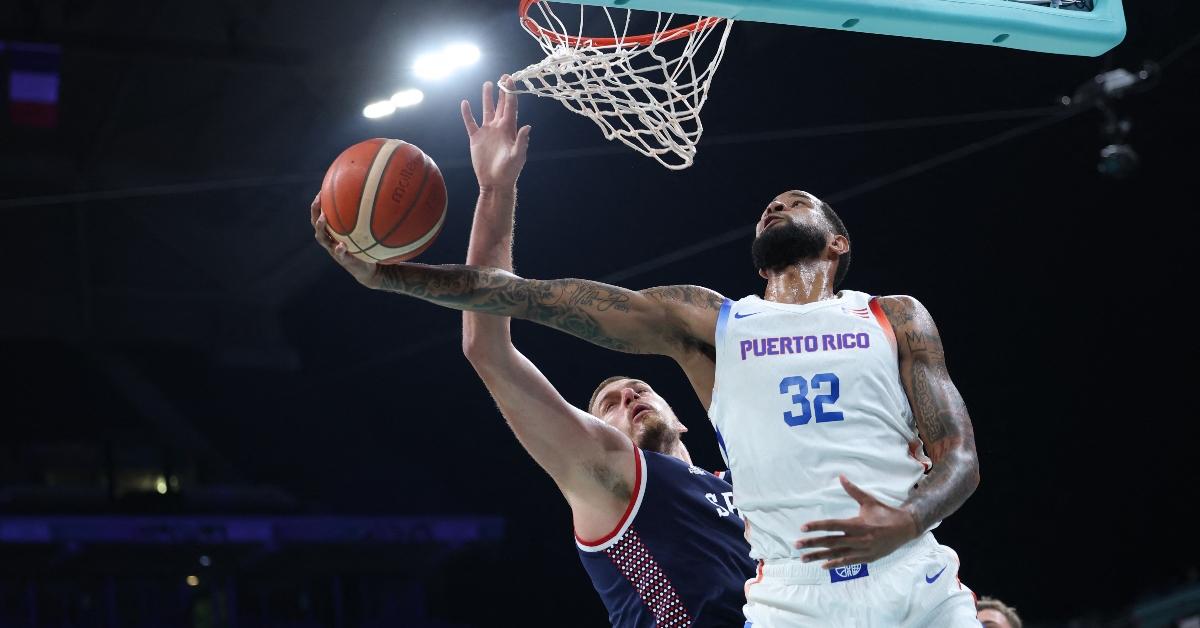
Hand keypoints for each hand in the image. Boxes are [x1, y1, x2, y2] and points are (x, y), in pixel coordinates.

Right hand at [310, 193, 381, 288]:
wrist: (368, 271)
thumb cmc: (367, 248)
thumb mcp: (365, 234)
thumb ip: (364, 222)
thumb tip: (375, 200)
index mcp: (333, 233)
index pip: (321, 216)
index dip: (318, 205)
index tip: (321, 191)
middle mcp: (330, 240)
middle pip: (316, 225)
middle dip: (315, 212)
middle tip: (317, 201)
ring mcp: (334, 250)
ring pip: (322, 239)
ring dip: (321, 228)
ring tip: (323, 218)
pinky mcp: (343, 260)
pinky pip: (339, 254)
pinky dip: (339, 249)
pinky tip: (341, 244)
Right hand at [461, 76, 531, 189]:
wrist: (495, 182)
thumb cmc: (509, 171)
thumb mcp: (517, 157)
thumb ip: (521, 141)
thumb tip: (527, 126)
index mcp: (509, 129)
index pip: (511, 107)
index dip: (511, 93)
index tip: (510, 80)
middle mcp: (499, 127)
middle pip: (501, 105)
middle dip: (502, 91)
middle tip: (503, 76)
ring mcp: (487, 132)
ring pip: (487, 110)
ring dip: (487, 98)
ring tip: (487, 84)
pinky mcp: (476, 138)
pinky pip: (470, 123)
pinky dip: (467, 114)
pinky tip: (465, 103)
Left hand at [794, 475, 918, 569]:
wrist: (906, 528)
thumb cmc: (885, 513)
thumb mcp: (869, 500)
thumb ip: (853, 490)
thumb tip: (841, 476)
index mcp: (858, 524)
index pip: (833, 526)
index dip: (817, 526)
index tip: (803, 528)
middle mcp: (859, 539)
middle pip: (831, 542)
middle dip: (812, 543)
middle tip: (796, 545)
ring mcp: (863, 550)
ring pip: (837, 554)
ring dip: (819, 556)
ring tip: (803, 558)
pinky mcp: (867, 558)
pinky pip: (848, 562)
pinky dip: (835, 564)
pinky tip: (823, 565)